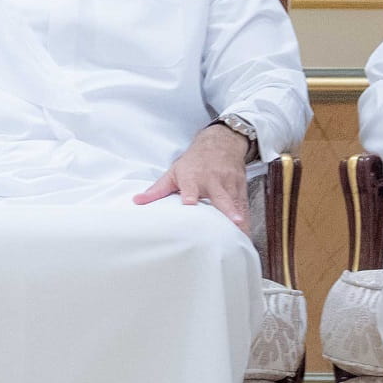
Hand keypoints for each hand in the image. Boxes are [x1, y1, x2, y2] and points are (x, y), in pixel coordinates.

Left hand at [133, 123, 251, 228]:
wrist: (221, 143)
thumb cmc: (194, 161)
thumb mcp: (174, 171)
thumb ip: (157, 190)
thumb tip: (136, 201)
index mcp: (193, 176)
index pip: (191, 187)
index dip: (190, 195)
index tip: (190, 204)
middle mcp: (213, 181)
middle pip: (221, 197)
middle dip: (228, 210)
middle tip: (234, 223)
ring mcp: (230, 185)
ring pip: (236, 205)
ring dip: (239, 222)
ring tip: (241, 240)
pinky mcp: (241, 190)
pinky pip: (244, 208)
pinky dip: (245, 222)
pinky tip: (245, 237)